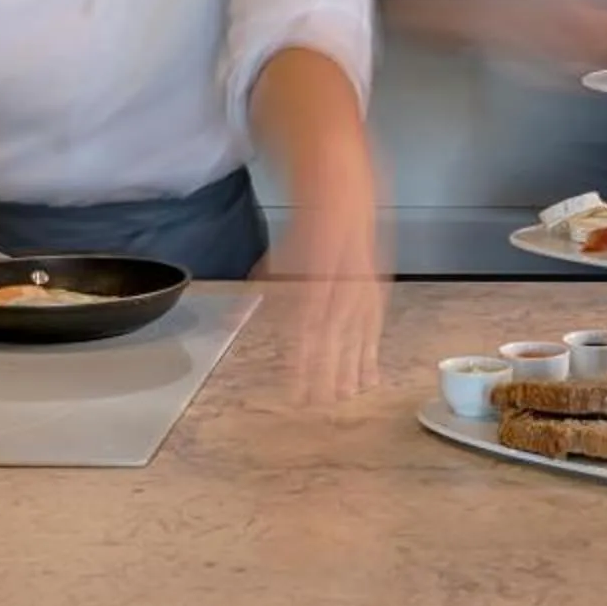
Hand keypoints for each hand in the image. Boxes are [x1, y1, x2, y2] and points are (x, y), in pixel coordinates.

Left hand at [254, 196, 386, 404]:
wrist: (342, 201)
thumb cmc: (305, 234)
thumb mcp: (274, 262)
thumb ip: (255, 296)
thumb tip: (229, 322)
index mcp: (312, 283)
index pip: (305, 332)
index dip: (301, 364)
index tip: (295, 391)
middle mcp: (339, 288)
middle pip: (333, 339)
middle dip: (327, 373)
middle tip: (321, 403)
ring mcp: (362, 289)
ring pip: (358, 336)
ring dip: (353, 368)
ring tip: (348, 396)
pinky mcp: (377, 290)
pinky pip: (376, 327)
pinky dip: (373, 352)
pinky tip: (371, 373)